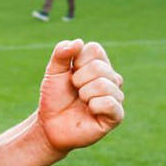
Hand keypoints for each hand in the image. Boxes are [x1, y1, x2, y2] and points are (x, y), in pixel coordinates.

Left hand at [34, 39, 123, 155]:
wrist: (50, 124)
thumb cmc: (54, 96)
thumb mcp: (53, 71)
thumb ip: (62, 53)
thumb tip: (79, 42)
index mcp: (98, 64)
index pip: (95, 49)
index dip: (77, 61)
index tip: (71, 74)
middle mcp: (111, 78)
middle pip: (100, 67)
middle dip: (79, 80)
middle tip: (75, 90)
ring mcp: (115, 96)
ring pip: (105, 84)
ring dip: (84, 94)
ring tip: (81, 101)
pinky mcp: (116, 115)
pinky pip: (110, 103)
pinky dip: (93, 106)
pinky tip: (90, 111)